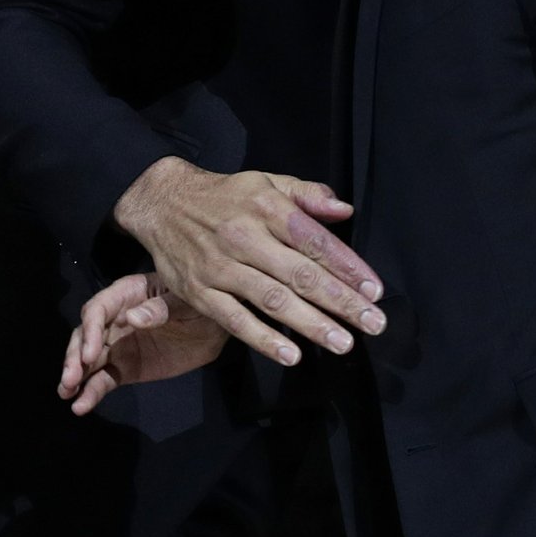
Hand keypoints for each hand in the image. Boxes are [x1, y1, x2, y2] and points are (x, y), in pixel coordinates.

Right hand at [57, 270, 225, 412]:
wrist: (214, 328)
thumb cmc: (200, 305)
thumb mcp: (186, 303)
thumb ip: (160, 309)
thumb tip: (131, 318)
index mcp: (128, 294)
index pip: (99, 309)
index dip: (91, 332)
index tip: (90, 355)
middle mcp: (115, 318)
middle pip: (86, 335)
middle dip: (75, 357)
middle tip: (71, 378)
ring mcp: (117, 344)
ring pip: (89, 360)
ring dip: (75, 376)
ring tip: (67, 393)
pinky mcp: (125, 367)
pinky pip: (104, 379)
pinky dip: (91, 392)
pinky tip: (81, 406)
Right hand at [110, 157, 384, 366]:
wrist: (161, 203)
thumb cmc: (225, 196)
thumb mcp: (266, 182)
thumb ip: (307, 195)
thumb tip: (344, 210)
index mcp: (266, 207)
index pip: (315, 240)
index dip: (348, 267)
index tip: (374, 291)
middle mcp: (245, 237)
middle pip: (301, 274)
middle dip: (341, 302)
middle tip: (373, 324)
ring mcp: (220, 268)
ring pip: (273, 300)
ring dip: (312, 324)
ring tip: (344, 342)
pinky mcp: (200, 292)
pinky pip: (235, 320)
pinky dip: (264, 339)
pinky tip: (292, 354)